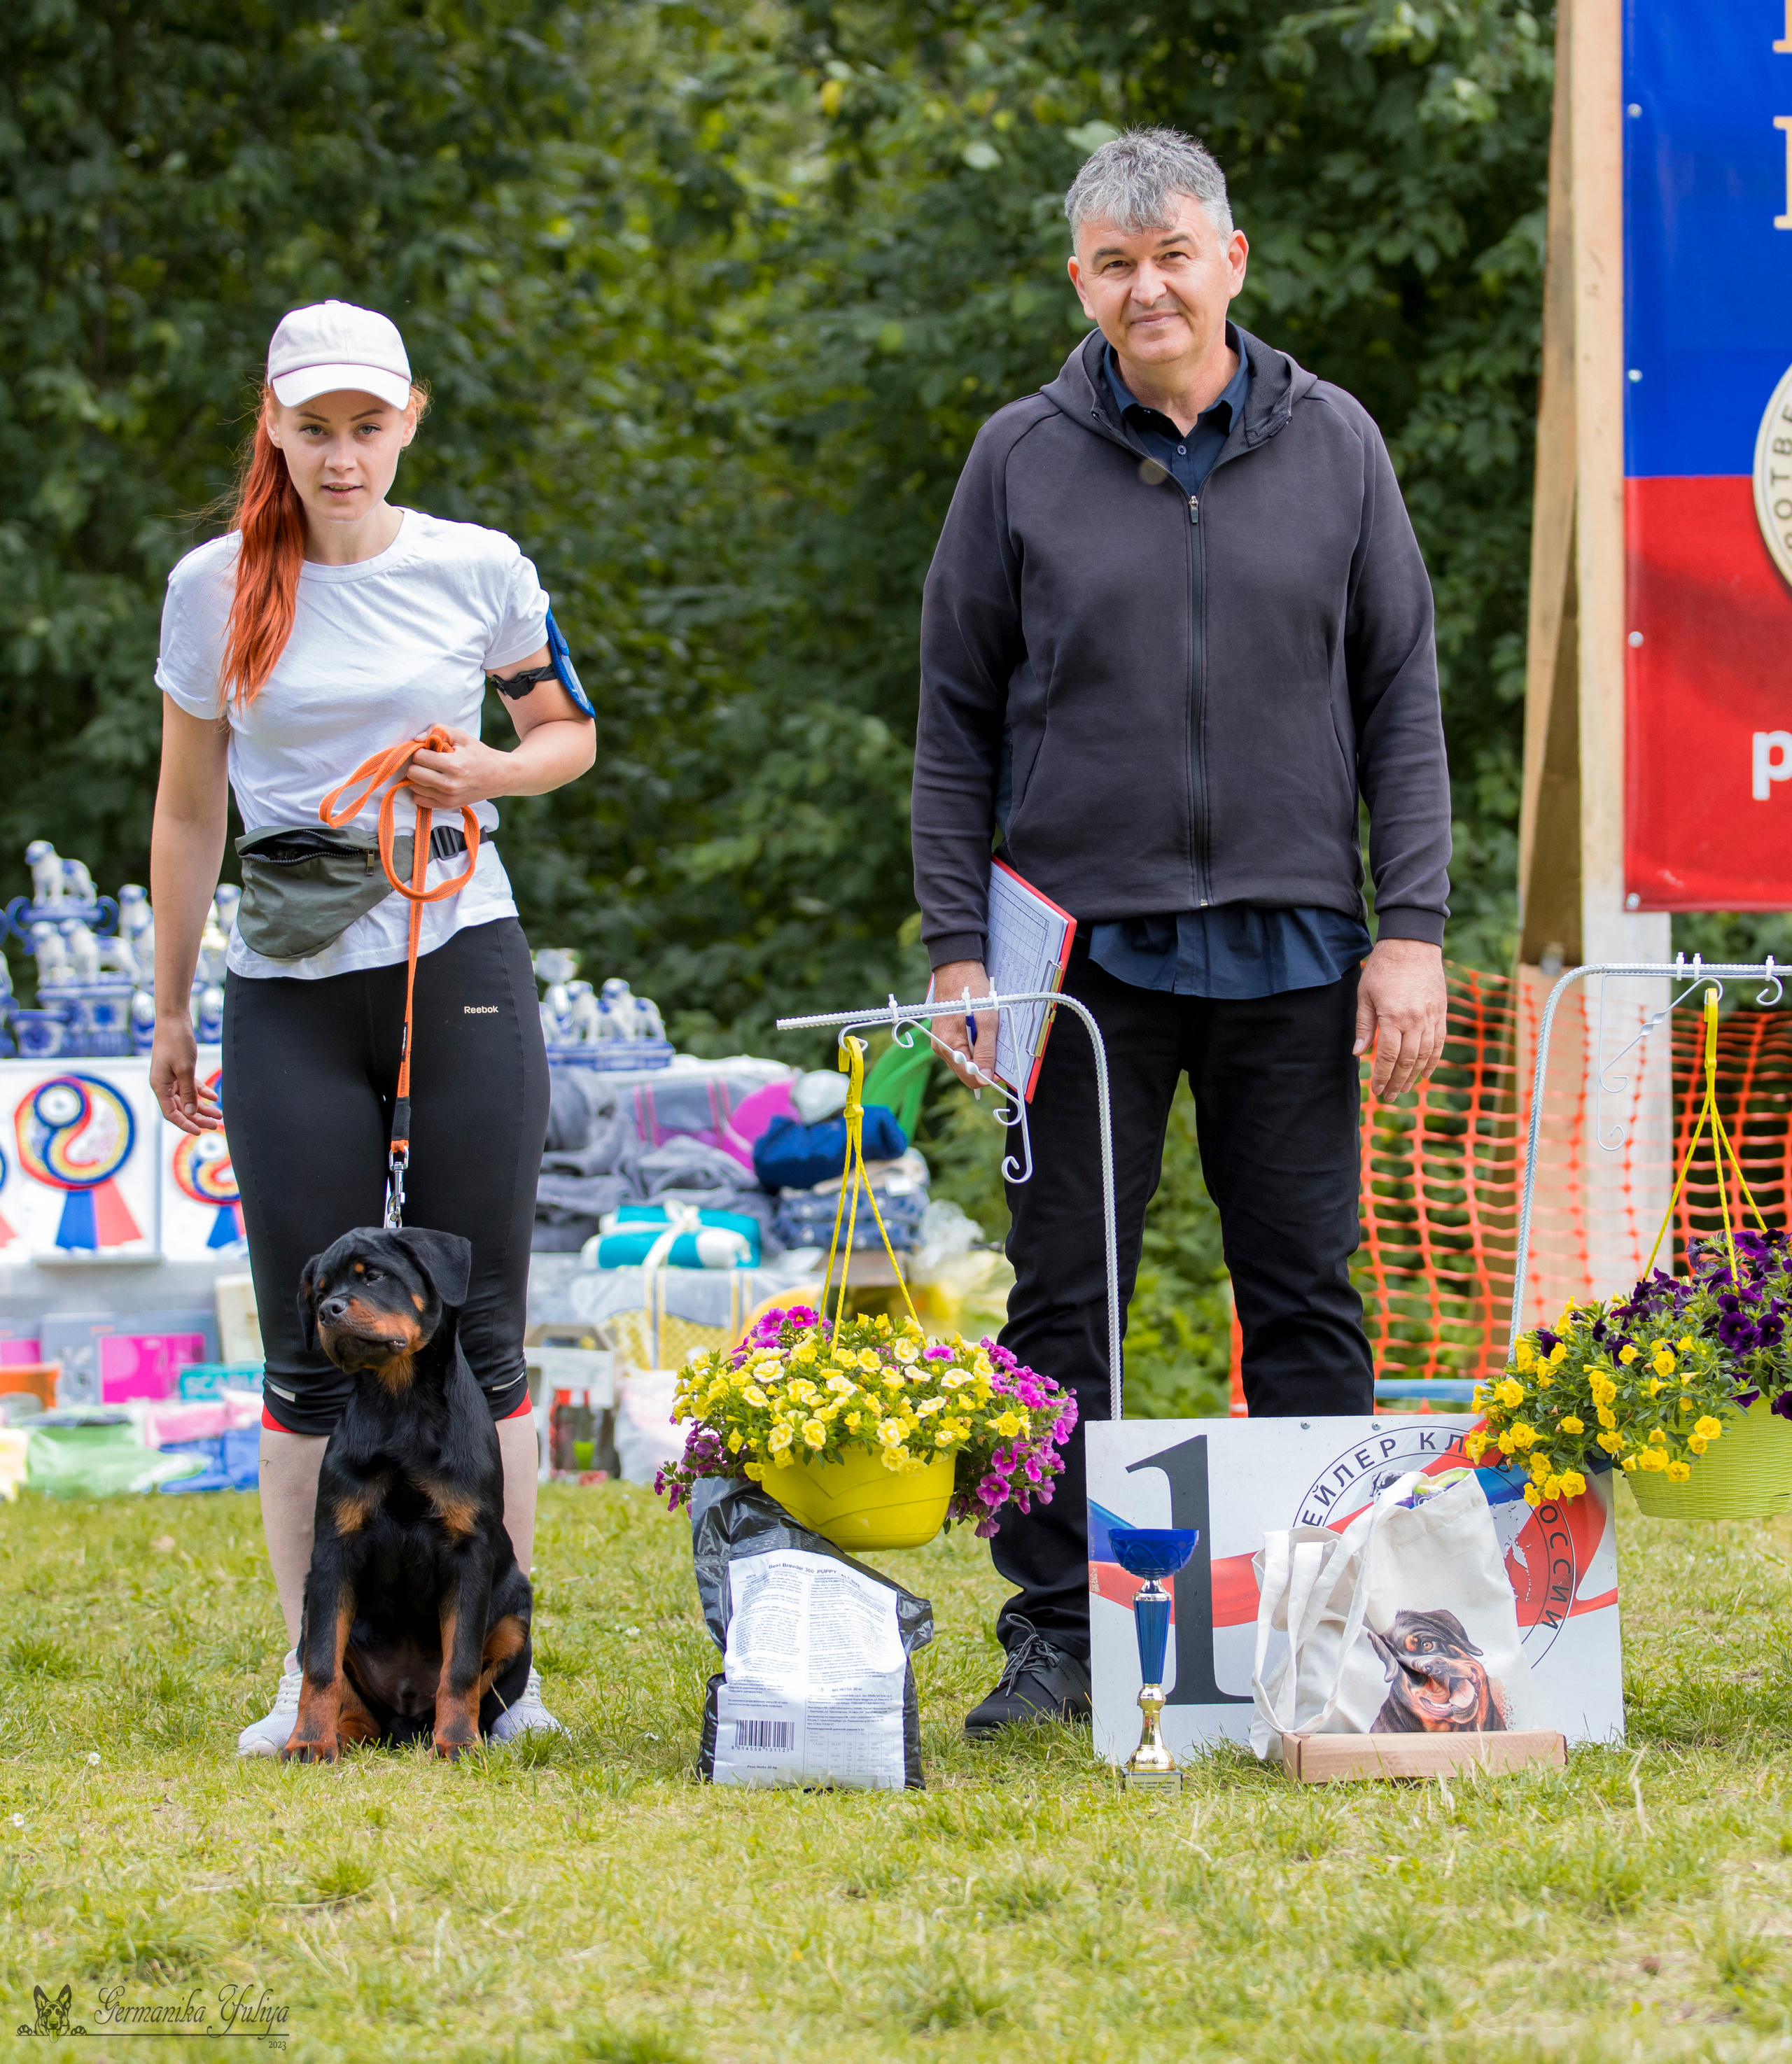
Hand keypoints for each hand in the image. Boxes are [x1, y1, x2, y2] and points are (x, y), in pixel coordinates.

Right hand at [150, 1016, 221, 1134]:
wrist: (174, 1020)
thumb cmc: (177, 1042)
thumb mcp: (185, 1069)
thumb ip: (188, 1091)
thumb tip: (190, 1112)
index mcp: (159, 1086)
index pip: (171, 1113)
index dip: (185, 1124)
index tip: (199, 1132)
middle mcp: (163, 1084)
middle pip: (180, 1108)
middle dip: (198, 1118)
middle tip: (215, 1126)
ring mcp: (170, 1077)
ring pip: (187, 1098)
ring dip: (202, 1107)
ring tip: (218, 1115)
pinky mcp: (178, 1070)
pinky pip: (190, 1086)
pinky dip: (201, 1092)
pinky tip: (215, 1097)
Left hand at [405, 727, 511, 810]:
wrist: (499, 777)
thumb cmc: (479, 754)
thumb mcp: (462, 736)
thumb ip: (438, 730)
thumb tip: (417, 739)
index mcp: (454, 765)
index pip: (419, 757)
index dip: (422, 750)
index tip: (431, 750)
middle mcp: (449, 785)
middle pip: (413, 773)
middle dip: (418, 764)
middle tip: (429, 761)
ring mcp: (448, 798)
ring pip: (414, 786)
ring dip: (419, 777)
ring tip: (432, 771)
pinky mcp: (447, 805)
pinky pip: (419, 799)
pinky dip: (422, 790)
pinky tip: (432, 783)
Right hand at [928, 960, 998, 1090]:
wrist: (957, 968)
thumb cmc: (971, 990)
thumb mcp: (986, 1021)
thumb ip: (986, 1051)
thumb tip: (987, 1077)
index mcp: (948, 1045)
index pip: (969, 1076)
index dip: (988, 1077)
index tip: (1003, 1071)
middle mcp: (941, 1047)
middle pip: (967, 1070)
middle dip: (985, 1065)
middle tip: (999, 1050)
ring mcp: (943, 1041)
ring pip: (966, 1059)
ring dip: (981, 1053)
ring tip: (989, 1035)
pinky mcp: (947, 1034)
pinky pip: (963, 1048)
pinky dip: (975, 1044)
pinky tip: (982, 1031)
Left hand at [1354, 938, 1447, 1099]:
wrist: (1412, 945)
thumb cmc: (1383, 968)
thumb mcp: (1365, 995)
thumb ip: (1364, 1026)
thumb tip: (1359, 1054)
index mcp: (1393, 1016)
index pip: (1389, 1056)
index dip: (1382, 1076)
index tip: (1376, 1090)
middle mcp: (1416, 1020)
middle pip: (1408, 1061)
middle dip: (1397, 1082)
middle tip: (1388, 1097)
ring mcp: (1432, 1017)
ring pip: (1425, 1055)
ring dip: (1414, 1076)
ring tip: (1404, 1089)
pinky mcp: (1442, 1013)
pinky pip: (1440, 1043)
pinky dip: (1433, 1061)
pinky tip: (1425, 1074)